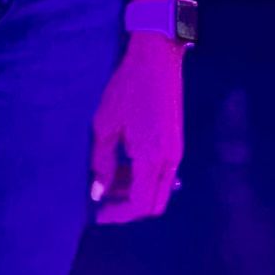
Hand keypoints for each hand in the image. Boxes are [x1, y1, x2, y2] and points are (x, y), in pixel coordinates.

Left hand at [90, 35, 184, 223]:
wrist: (157, 60)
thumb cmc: (126, 89)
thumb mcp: (105, 125)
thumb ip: (102, 162)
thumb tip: (98, 192)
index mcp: (152, 159)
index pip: (140, 205)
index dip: (119, 215)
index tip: (99, 214)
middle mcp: (169, 161)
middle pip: (154, 203)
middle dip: (129, 207)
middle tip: (104, 199)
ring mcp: (176, 151)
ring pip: (159, 189)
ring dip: (136, 191)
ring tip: (109, 178)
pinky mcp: (175, 142)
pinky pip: (162, 173)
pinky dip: (144, 177)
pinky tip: (124, 163)